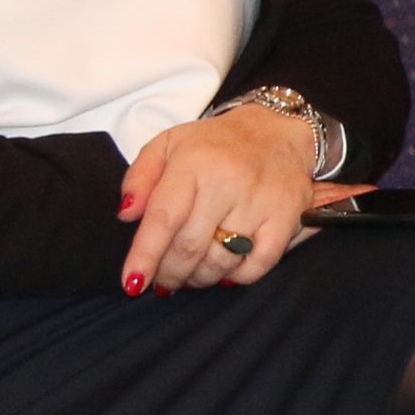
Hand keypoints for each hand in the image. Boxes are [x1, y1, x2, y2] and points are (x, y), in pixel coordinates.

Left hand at [118, 103, 320, 294]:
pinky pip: (259, 263)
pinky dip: (238, 276)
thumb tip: (126, 214)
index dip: (145, 255)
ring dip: (200, 278)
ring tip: (191, 275)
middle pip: (190, 246)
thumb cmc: (216, 144)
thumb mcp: (168, 145)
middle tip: (163, 281)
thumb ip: (139, 177)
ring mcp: (261, 201)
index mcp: (194, 162)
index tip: (132, 283)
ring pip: (222, 260)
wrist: (278, 131)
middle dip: (170, 273)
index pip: (164, 218)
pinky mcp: (287, 216)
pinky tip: (225, 271)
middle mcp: (228, 181)